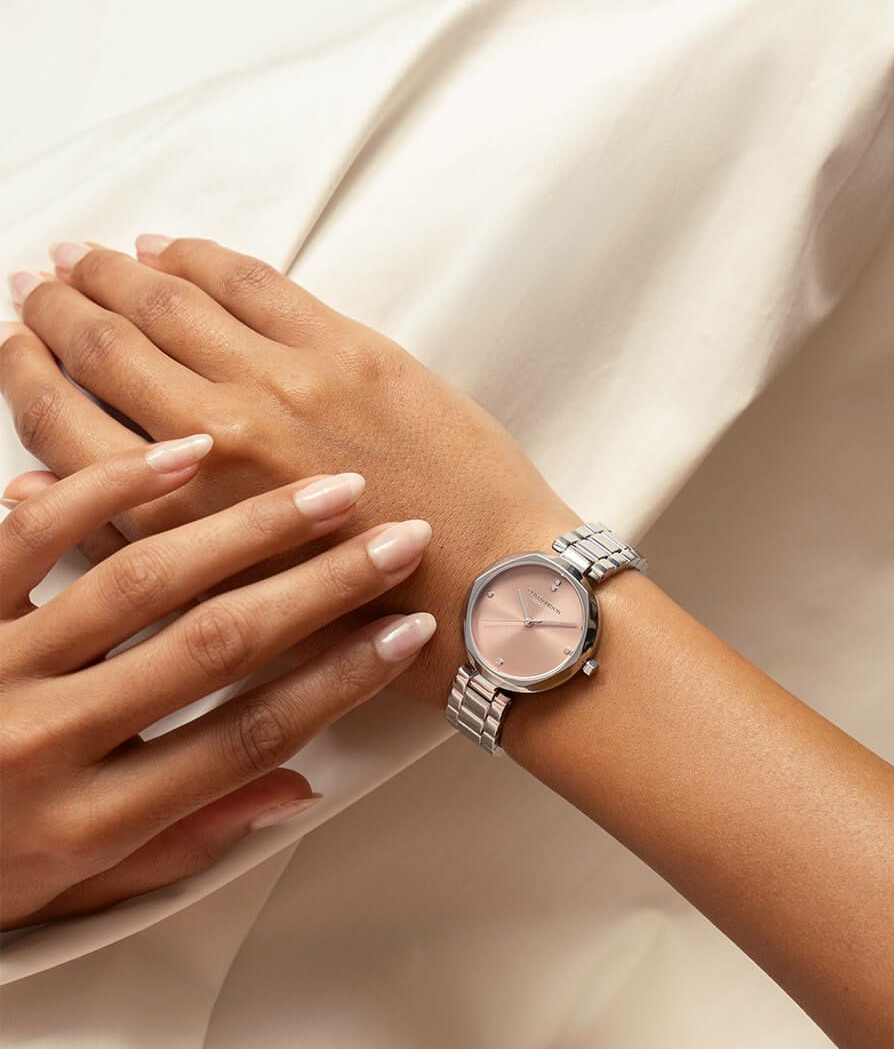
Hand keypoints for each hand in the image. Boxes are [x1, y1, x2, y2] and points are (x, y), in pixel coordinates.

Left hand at [0, 438, 434, 928]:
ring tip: (325, 490)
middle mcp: (44, 739)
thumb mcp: (68, 891)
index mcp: (83, 821)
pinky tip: (186, 454)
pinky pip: (33, 535)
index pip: (246, 738)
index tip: (405, 633)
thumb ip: (180, 842)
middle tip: (396, 537)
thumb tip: (294, 789)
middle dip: (324, 584)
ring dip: (248, 526)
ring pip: (142, 580)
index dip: (340, 681)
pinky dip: (112, 488)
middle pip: (215, 644)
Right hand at [2, 238, 577, 702]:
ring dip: (114, 270)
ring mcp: (286, 386)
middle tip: (36, 280)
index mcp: (180, 519)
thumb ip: (132, 549)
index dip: (24, 373)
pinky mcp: (351, 353)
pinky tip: (169, 248)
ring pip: (170, 302)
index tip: (11, 341)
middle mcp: (219, 440)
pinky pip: (253, 281)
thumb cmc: (363, 619)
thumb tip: (23, 494)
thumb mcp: (229, 608)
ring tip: (84, 254)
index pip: (62, 424)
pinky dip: (200, 257)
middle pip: (106, 348)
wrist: (493, 592)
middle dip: (59, 307)